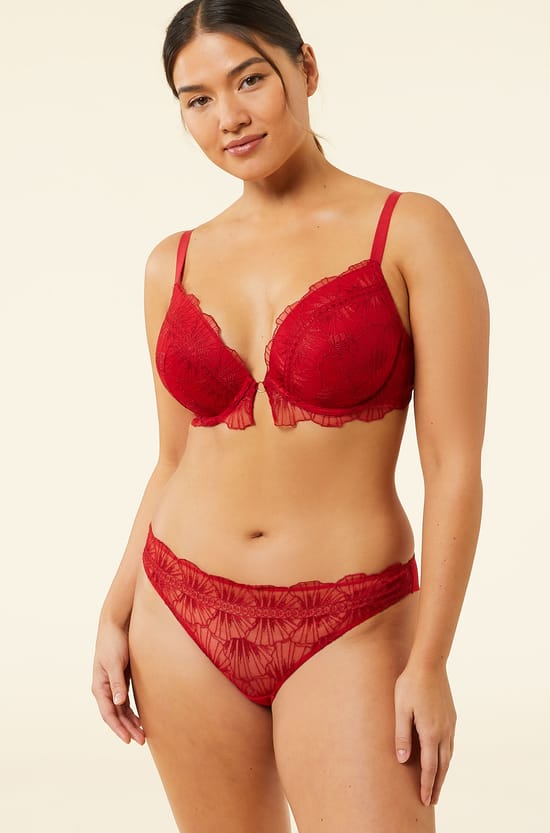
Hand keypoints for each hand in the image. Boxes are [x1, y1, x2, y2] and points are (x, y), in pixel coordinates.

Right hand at [91, 618, 145, 744]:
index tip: (128, 740)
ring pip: (121, 709)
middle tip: (141, 741)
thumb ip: (117, 683)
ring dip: (131, 722)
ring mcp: (113, 684)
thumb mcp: (115, 663)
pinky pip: (126, 700)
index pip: (108, 713)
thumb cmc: (113, 642)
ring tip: (143, 734)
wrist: (116, 624)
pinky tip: (142, 717)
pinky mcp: (122, 678)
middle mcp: (104, 688)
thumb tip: (118, 703)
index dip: (118, 728)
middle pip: (116, 714)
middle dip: (127, 729)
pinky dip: (132, 710)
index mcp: (99, 686)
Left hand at [394, 663, 455, 805]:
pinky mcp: (451, 716)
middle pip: (443, 765)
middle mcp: (444, 731)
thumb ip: (402, 735)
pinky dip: (447, 756)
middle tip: (433, 800)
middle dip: (437, 784)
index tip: (425, 800)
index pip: (430, 767)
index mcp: (431, 732)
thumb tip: (402, 759)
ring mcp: (450, 723)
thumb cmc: (410, 684)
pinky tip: (443, 757)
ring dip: (444, 772)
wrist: (430, 663)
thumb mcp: (400, 709)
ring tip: (438, 783)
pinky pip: (451, 743)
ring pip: (449, 755)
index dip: (427, 785)